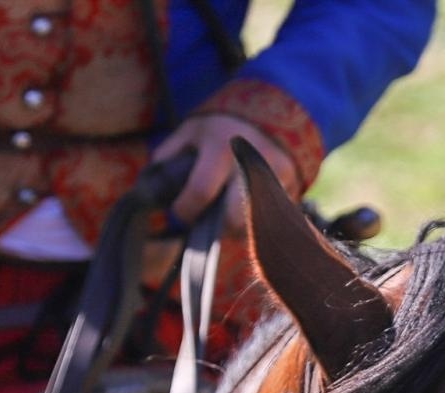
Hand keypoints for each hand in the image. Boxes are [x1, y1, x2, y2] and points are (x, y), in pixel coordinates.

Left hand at [151, 113, 299, 232]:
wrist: (268, 111)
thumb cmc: (220, 126)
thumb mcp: (190, 132)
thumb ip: (168, 157)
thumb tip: (151, 190)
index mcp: (221, 146)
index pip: (200, 192)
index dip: (185, 210)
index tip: (181, 212)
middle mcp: (251, 162)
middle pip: (235, 220)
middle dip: (217, 229)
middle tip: (207, 222)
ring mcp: (277, 175)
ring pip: (255, 226)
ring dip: (237, 228)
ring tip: (226, 215)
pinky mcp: (294, 185)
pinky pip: (271, 218)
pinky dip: (256, 220)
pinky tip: (247, 207)